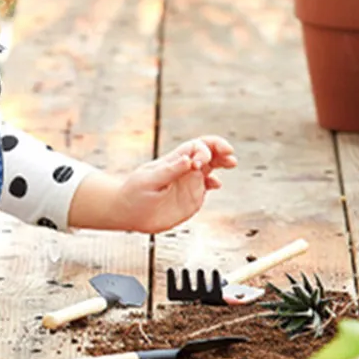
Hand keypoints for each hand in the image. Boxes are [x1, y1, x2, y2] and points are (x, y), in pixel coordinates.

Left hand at [117, 135, 237, 233]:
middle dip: (220, 149)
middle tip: (229, 153)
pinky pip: (206, 186)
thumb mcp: (149, 180)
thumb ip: (170, 171)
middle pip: (207, 152)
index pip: (195, 146)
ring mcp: (189, 182)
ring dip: (222, 162)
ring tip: (231, 162)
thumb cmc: (133, 193)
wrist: (127, 212)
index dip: (204, 149)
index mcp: (174, 161)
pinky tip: (217, 184)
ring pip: (211, 167)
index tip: (199, 163)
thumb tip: (188, 159)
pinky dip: (214, 183)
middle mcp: (184, 169)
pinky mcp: (191, 197)